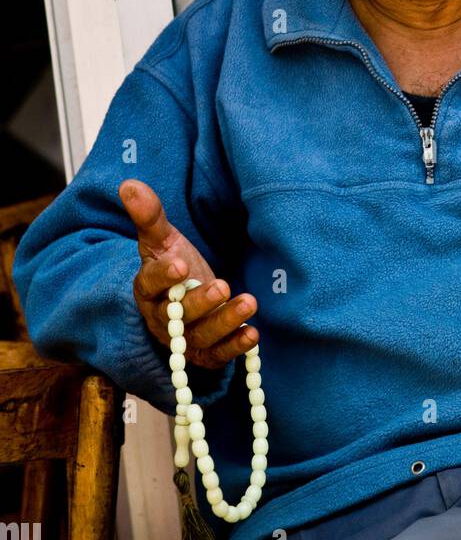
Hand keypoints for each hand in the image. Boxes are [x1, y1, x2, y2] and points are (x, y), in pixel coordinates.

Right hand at [119, 178, 258, 369]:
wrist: (183, 300)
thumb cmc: (173, 265)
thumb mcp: (161, 241)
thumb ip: (149, 216)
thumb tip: (129, 183)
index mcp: (147, 290)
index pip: (149, 285)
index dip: (163, 276)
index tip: (179, 264)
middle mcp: (163, 319)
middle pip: (178, 315)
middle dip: (200, 302)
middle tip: (222, 286)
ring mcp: (186, 339)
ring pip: (202, 336)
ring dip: (225, 322)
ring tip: (249, 303)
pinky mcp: (206, 353)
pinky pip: (219, 355)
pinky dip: (235, 347)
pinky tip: (253, 334)